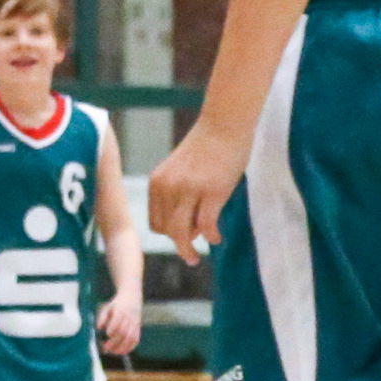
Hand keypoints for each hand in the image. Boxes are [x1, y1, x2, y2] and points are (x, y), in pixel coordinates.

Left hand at [97, 290, 142, 354]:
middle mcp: (129, 318)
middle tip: (105, 348)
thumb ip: (102, 317)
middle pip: (123, 333)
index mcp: (121, 311)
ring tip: (113, 352)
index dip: (112, 330)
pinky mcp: (138, 327)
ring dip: (122, 347)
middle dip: (114, 342)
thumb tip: (98, 328)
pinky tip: (123, 351)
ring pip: (130, 338)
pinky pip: (136, 339)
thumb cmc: (117, 303)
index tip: (106, 335)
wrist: (132, 296)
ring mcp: (135, 323)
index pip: (117, 323)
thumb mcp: (108, 307)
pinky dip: (130, 347)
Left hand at [149, 118, 247, 259]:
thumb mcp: (181, 171)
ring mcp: (190, 190)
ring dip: (189, 249)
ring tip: (197, 256)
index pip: (156, 222)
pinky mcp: (212, 191)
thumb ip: (178, 196)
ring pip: (182, 233)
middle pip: (167, 231)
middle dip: (179, 244)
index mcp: (158, 182)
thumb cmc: (207, 147)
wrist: (224, 124)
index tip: (183, 237)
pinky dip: (211, 236)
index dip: (168, 234)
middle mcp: (169, 187)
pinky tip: (217, 238)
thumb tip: (191, 231)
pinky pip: (206, 225)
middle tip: (191, 254)